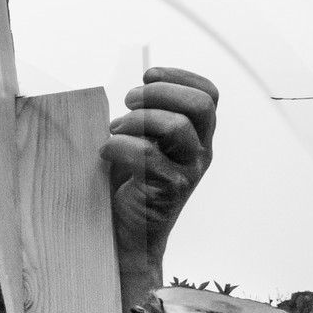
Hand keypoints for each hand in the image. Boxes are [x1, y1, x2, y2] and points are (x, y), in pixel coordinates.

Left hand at [101, 68, 217, 312]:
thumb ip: (144, 120)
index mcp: (197, 137)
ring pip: (178, 126)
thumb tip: (129, 92)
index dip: (179, 76)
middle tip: (130, 101)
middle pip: (200, 105)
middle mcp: (200, 153)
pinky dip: (120, 146)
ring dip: (138, 119)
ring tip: (114, 128)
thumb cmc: (128, 188)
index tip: (148, 73)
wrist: (126, 240)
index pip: (208, 95)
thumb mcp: (140, 144)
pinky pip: (149, 155)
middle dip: (160, 92)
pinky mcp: (169, 191)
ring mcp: (188, 172)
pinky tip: (105, 152)